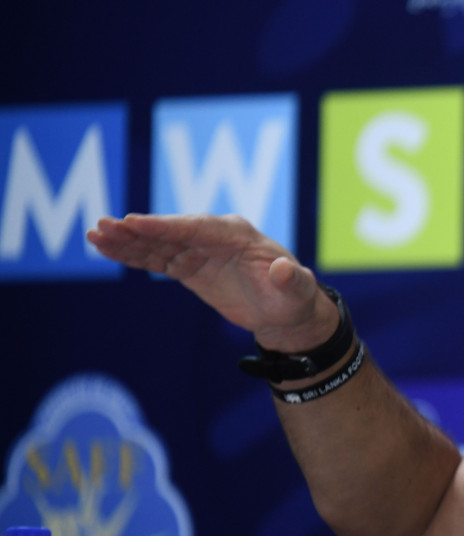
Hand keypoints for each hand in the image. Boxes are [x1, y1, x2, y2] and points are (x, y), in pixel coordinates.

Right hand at [87, 214, 337, 351]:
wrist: (287, 312)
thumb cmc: (294, 297)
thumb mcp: (298, 290)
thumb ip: (292, 280)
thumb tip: (286, 269)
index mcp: (238, 234)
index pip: (195, 227)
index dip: (165, 226)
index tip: (134, 222)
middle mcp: (214, 236)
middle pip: (170, 231)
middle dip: (137, 229)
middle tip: (103, 225)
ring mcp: (199, 251)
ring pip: (157, 244)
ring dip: (126, 241)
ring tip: (94, 236)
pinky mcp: (189, 267)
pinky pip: (156, 259)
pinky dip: (132, 255)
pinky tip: (106, 250)